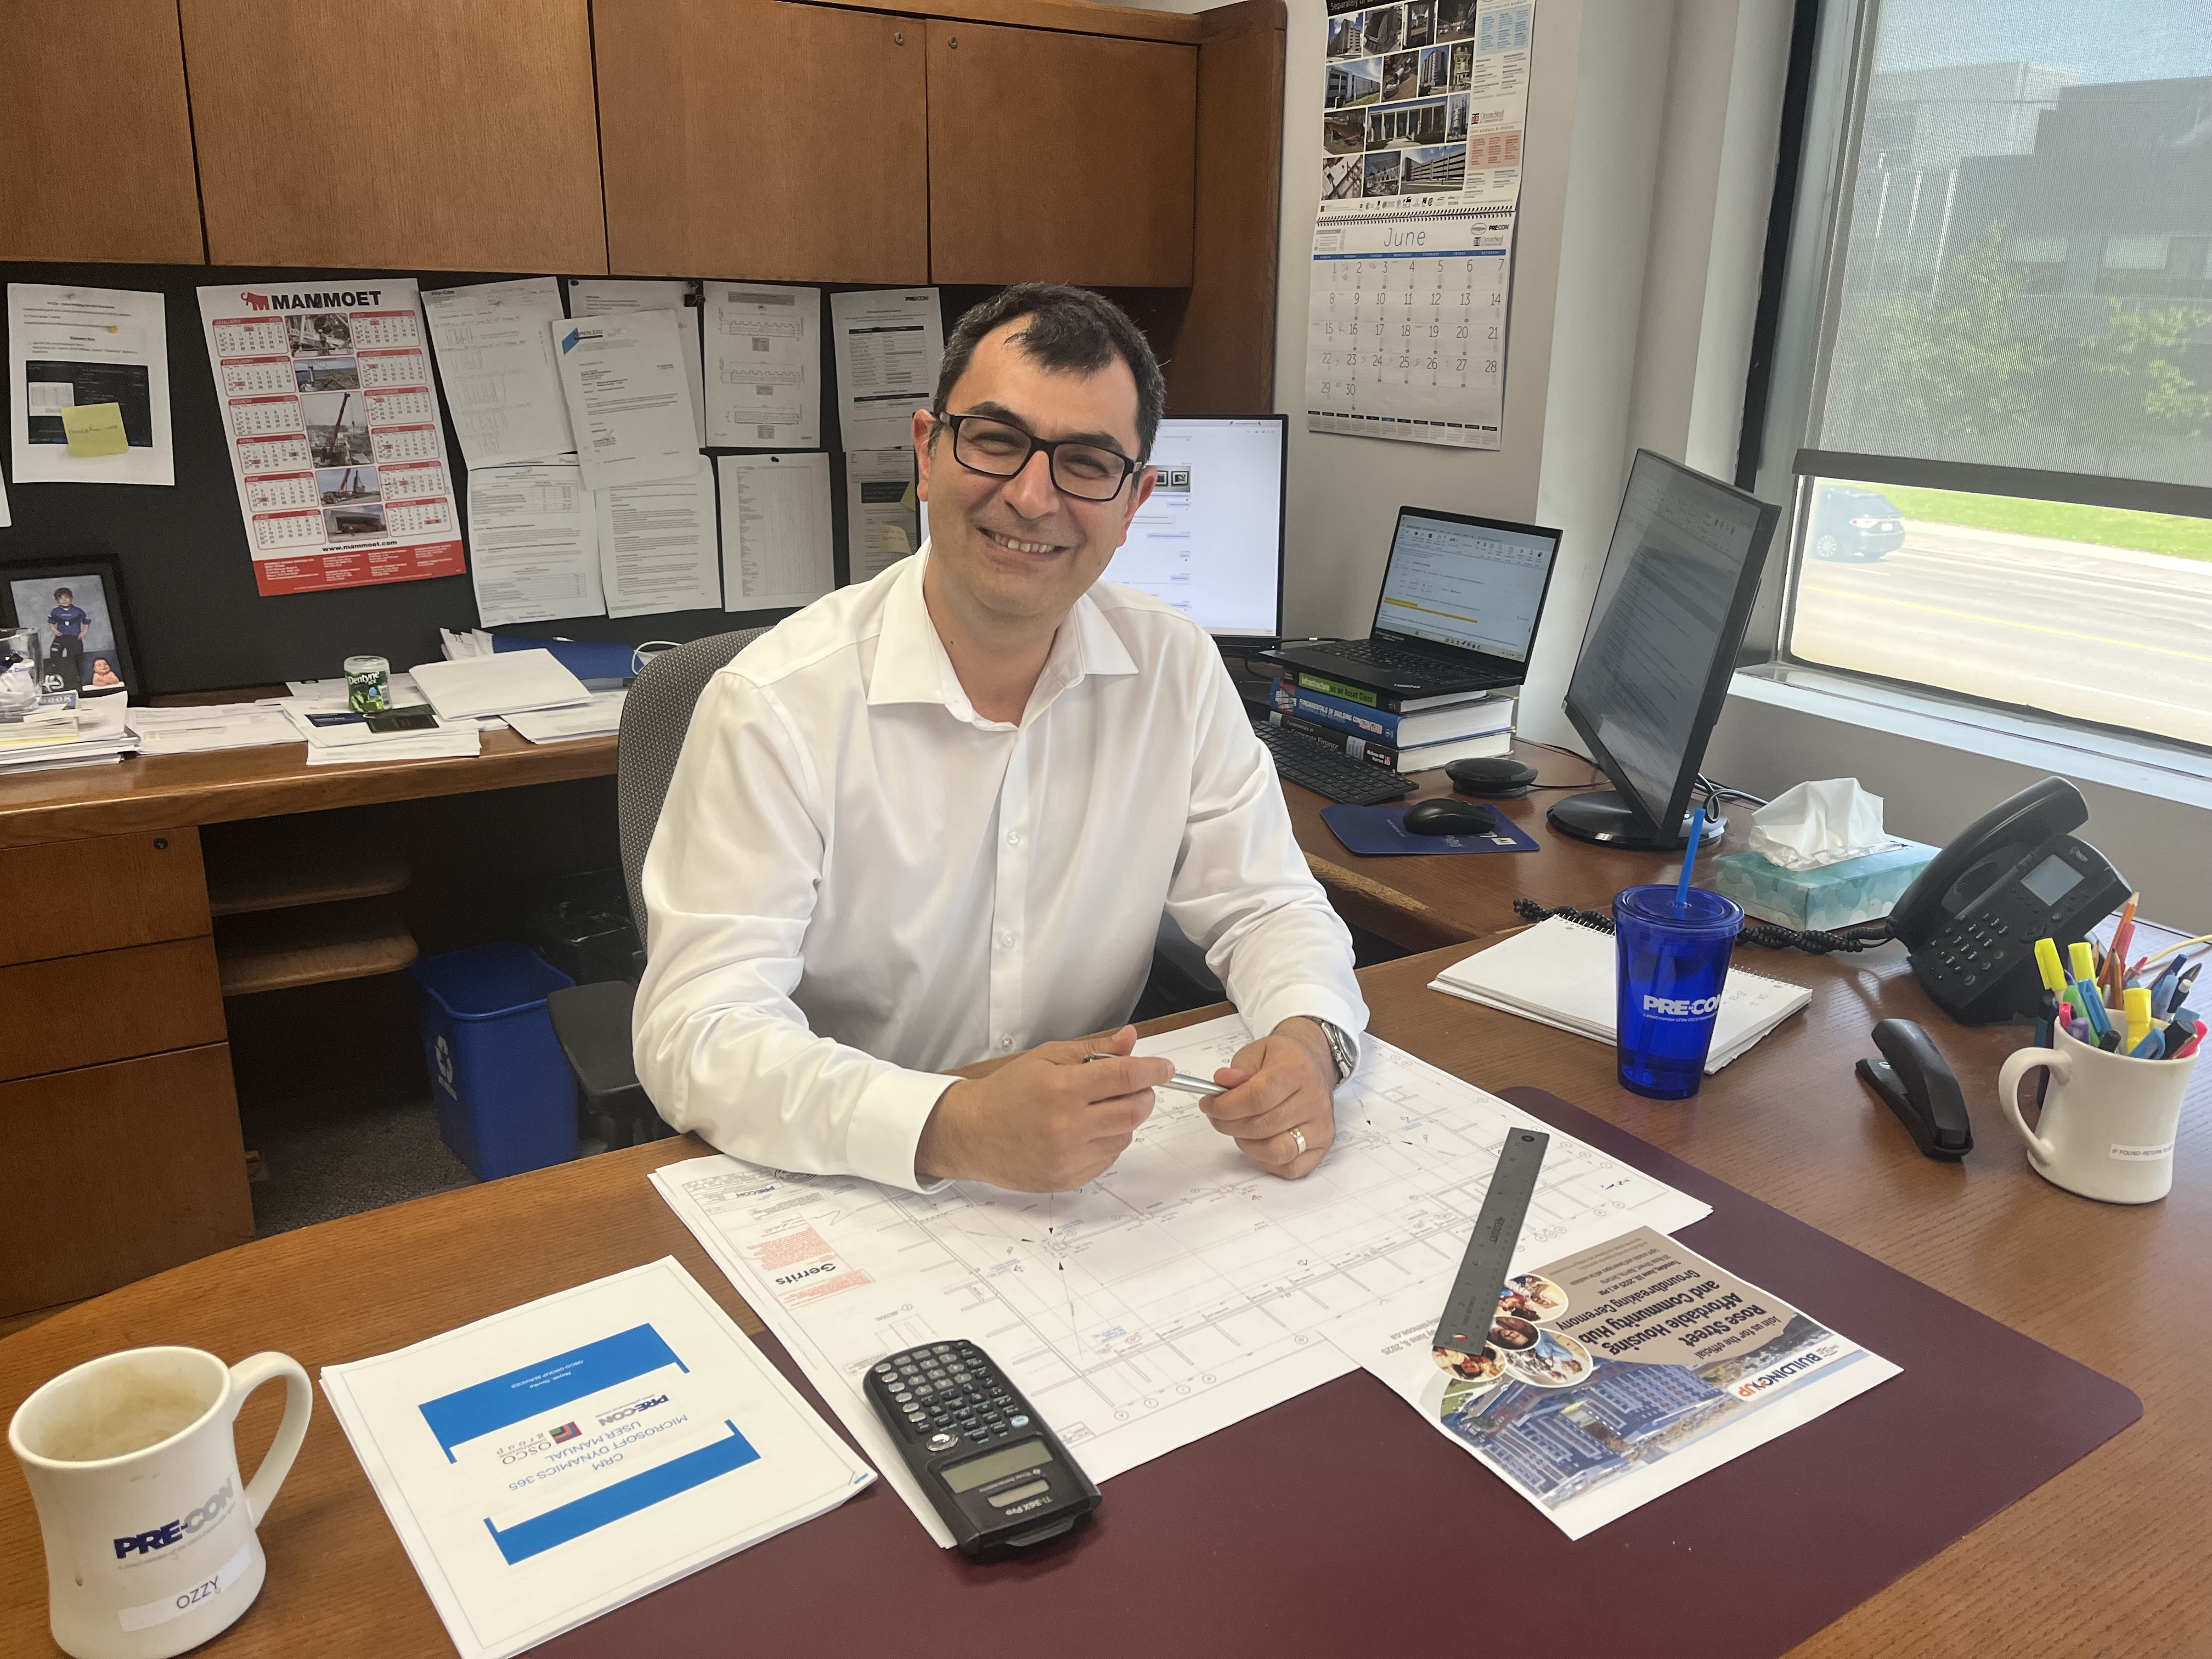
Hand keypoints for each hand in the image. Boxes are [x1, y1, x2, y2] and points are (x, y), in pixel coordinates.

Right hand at [917, 1025, 1172, 1191]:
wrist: (972, 1133)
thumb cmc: (1007, 1092)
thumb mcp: (1046, 1058)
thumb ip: (1093, 1050)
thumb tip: (1130, 1040)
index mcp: (1063, 1089)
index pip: (1126, 1077)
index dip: (1153, 1069)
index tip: (1164, 1067)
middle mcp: (1068, 1126)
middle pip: (1135, 1110)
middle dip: (1142, 1094)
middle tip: (1130, 1086)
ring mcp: (1070, 1156)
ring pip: (1125, 1135)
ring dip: (1122, 1119)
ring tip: (1095, 1109)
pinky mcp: (1069, 1178)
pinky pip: (1109, 1157)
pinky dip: (1107, 1141)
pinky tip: (1084, 1131)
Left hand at [1201, 1017, 1340, 1178]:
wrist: (1313, 1063)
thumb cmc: (1283, 1060)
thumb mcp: (1255, 1053)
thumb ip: (1237, 1070)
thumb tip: (1222, 1083)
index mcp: (1297, 1071)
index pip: (1257, 1097)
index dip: (1226, 1106)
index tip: (1209, 1105)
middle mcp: (1313, 1100)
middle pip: (1262, 1126)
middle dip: (1229, 1124)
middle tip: (1218, 1116)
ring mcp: (1320, 1125)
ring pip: (1276, 1151)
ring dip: (1247, 1144)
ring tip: (1240, 1129)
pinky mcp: (1322, 1144)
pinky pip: (1290, 1167)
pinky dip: (1268, 1160)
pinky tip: (1259, 1142)